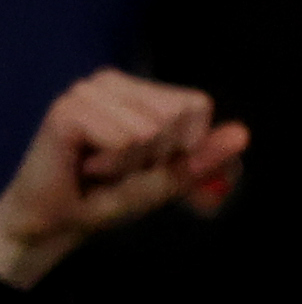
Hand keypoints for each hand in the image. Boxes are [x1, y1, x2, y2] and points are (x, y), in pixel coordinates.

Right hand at [0, 70, 245, 286]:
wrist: (57, 221)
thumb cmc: (111, 196)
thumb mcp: (169, 182)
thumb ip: (204, 159)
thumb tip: (242, 134)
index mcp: (141, 91)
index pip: (197, 104)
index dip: (187, 147)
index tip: (154, 165)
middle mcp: (114, 82)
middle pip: (178, 115)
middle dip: (158, 158)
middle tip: (121, 169)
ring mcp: (89, 91)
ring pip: (151, 129)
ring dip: (131, 165)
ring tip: (102, 168)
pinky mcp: (69, 108)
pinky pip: (124, 139)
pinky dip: (112, 165)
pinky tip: (86, 166)